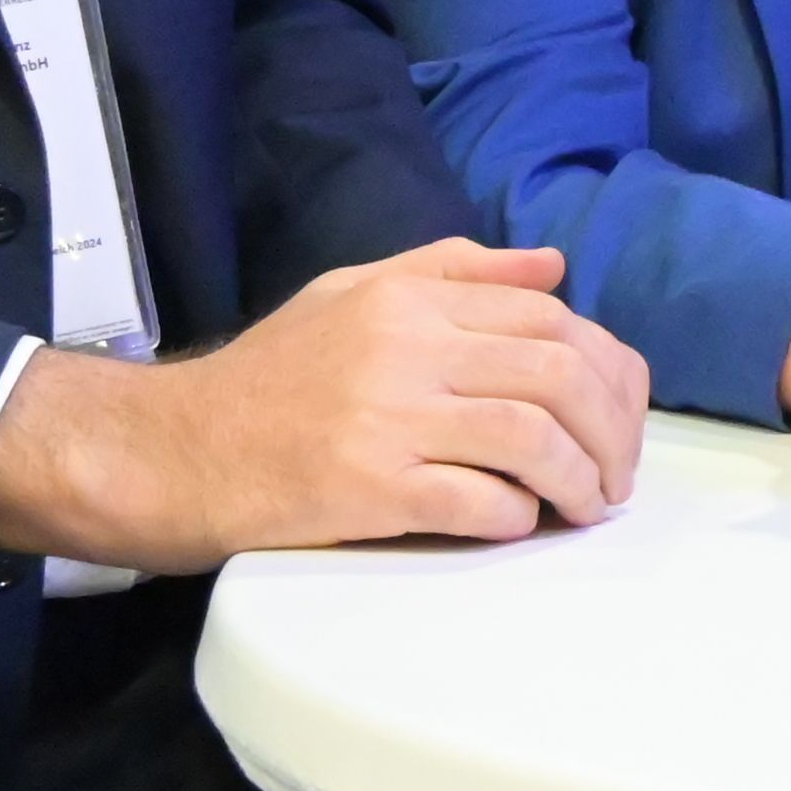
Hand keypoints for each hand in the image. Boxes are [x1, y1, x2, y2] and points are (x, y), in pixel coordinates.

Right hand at [0, 240, 649, 569]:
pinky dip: (514, 516)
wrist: (171, 450)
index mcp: (408, 298)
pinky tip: (518, 524)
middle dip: (610, 430)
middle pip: (557, 375)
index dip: (606, 370)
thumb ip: (452, 272)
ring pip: (530, 439)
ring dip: (578, 481)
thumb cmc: (269, 379)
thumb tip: (552, 267)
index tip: (619, 414)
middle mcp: (404, 347)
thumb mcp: (351, 292)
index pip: (550, 320)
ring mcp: (387, 418)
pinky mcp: (368, 488)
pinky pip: (476, 501)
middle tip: (616, 472)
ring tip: (585, 506)